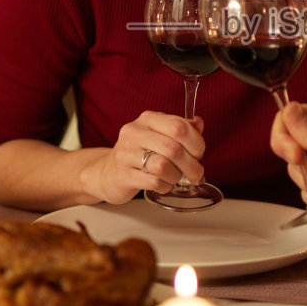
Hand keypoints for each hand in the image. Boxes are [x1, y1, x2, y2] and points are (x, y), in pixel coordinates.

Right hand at [86, 112, 205, 203]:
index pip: (179, 126)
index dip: (196, 142)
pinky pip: (153, 182)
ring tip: (176, 178)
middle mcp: (134, 133)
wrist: (107, 172)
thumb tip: (199, 123)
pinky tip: (164, 184)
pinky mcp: (123, 175)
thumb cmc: (139, 153)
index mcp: (147, 119)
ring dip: (177, 176)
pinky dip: (165, 186)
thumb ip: (181, 128)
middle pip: (173, 148)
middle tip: (197, 174)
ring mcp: (126, 154)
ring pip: (163, 166)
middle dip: (191, 165)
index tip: (199, 153)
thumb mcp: (160, 135)